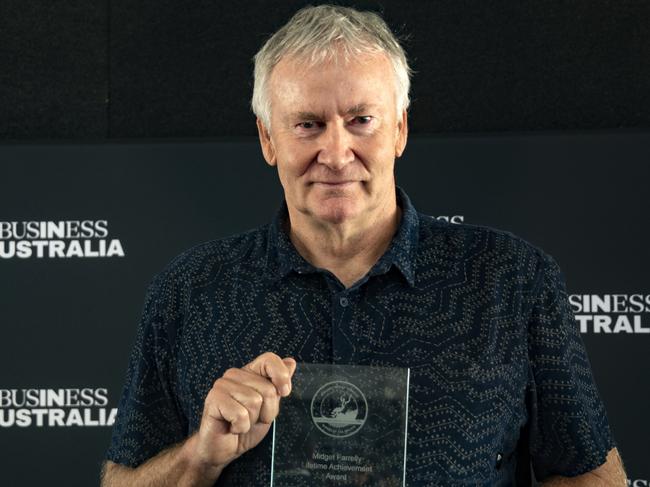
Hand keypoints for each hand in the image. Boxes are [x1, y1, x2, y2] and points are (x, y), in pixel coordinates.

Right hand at [190, 352, 296, 471]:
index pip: (269, 359)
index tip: (284, 392)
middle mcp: (234, 374)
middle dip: (266, 411)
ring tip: (240, 423)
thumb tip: (291, 362)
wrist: (222, 448)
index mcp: (249, 372)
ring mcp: (222, 385)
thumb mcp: (268, 406)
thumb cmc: (244, 427)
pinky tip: (232, 427)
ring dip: (252, 420)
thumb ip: (278, 385)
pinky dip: (241, 427)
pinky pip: (240, 414)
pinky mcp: (213, 399)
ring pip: (254, 401)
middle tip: (252, 418)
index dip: (281, 375)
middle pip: (267, 389)